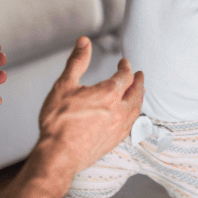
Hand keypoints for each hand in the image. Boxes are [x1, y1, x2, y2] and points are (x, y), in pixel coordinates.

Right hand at [37, 36, 144, 181]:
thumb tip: (84, 42)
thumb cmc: (58, 122)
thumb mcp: (64, 85)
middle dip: (138, 81)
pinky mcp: (115, 141)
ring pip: (137, 109)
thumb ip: (77, 61)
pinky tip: (131, 116)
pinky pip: (132, 125)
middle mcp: (119, 110)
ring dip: (139, 97)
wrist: (58, 155)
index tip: (124, 63)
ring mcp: (119, 127)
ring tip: (139, 93)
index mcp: (109, 94)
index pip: (125, 75)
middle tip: (139, 75)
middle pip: (137, 92)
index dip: (126, 67)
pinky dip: (135, 115)